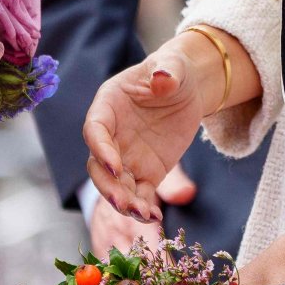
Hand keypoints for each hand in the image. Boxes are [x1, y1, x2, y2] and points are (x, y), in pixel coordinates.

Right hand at [83, 38, 223, 221]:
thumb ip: (166, 71)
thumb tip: (163, 78)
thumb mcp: (172, 66)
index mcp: (109, 105)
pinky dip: (144, 208)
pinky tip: (155, 218)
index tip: (116, 167)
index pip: (95, 130)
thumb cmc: (173, 70)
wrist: (189, 88)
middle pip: (98, 165)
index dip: (101, 150)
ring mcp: (128, 155)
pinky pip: (140, 194)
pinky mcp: (147, 171)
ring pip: (116, 185)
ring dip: (124, 202)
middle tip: (123, 202)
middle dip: (107, 185)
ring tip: (143, 214)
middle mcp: (112, 134)